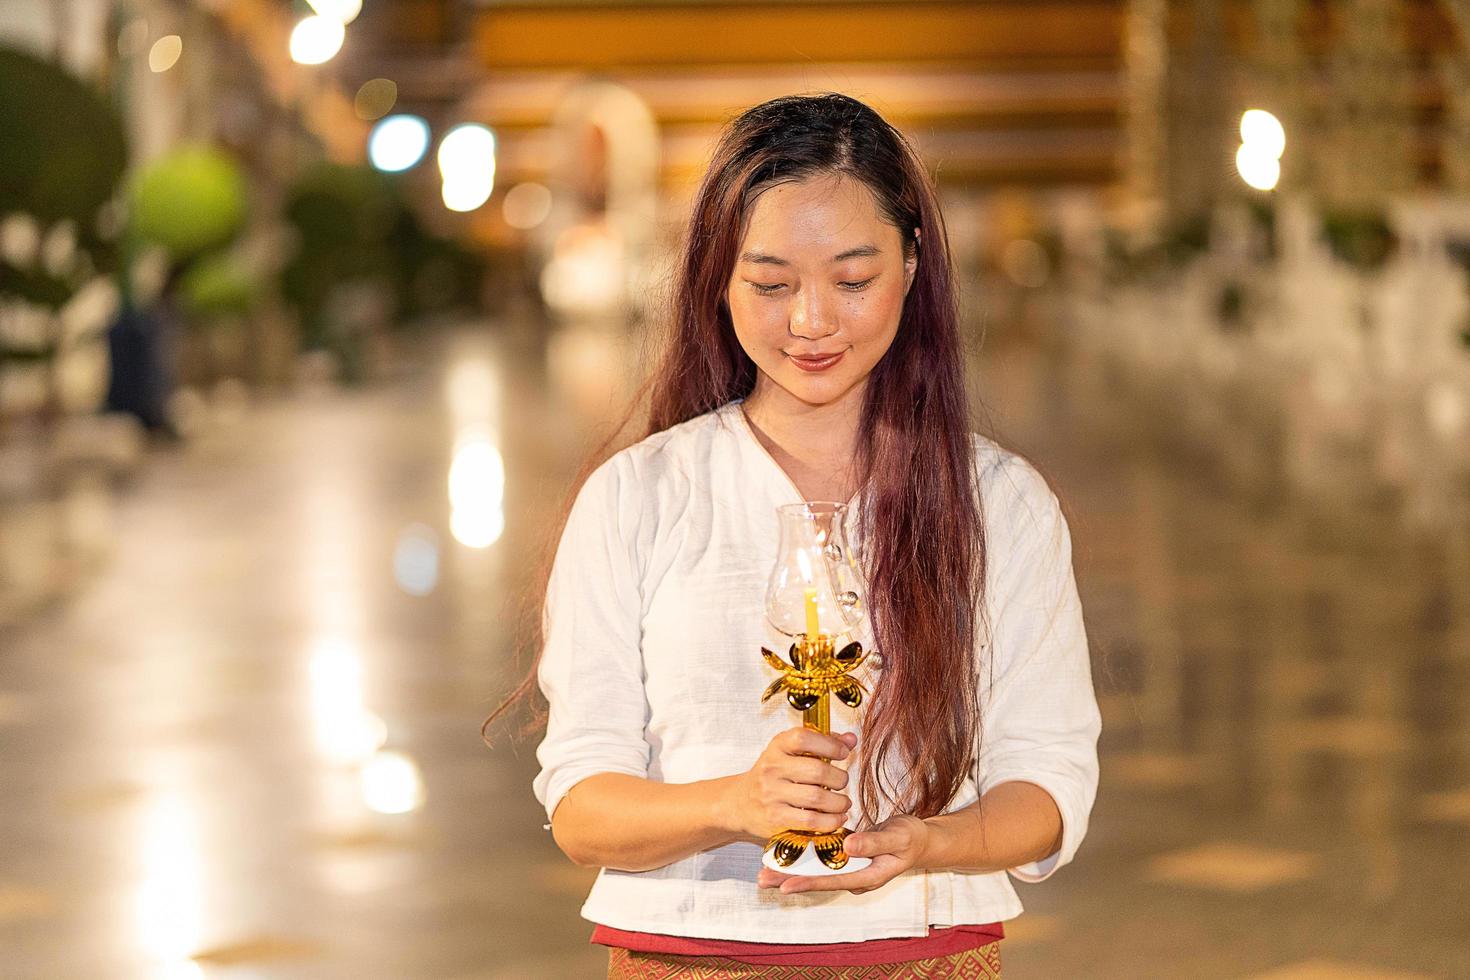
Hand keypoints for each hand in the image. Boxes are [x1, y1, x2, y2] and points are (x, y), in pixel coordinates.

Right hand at [720, 727, 857, 844]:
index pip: (804, 738)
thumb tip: (851, 739)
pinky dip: (831, 820)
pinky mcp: (776, 818)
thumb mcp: (791, 752)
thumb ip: (822, 743)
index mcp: (777, 746)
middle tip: (842, 782)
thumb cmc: (773, 775)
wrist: (740, 803)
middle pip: (817, 771)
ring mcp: (772, 794)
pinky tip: (836, 817)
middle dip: (839, 778)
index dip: (830, 744)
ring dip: (839, 802)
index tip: (843, 753)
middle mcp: (772, 768)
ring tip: (843, 802)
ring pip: (817, 797)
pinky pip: (811, 820)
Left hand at [756, 814, 930, 894]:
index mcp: (866, 876)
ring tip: (765, 869)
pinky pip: (821, 856)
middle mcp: (853, 874)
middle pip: (817, 879)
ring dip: (792, 869)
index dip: (808, 883)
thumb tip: (848, 846)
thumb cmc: (911, 838)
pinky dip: (803, 854)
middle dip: (790, 879)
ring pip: (816, 869)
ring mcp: (848, 865)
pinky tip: (785, 850)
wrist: (919, 838)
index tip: (786, 885)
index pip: (832, 881)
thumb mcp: (898, 838)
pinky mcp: (845, 853)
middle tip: (762, 878)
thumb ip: (874, 842)